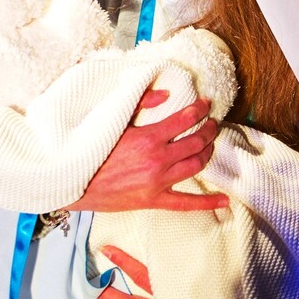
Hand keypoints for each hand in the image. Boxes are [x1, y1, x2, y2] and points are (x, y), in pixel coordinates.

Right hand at [67, 90, 228, 212]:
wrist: (74, 181)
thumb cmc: (92, 148)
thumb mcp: (113, 120)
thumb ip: (141, 103)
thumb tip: (167, 94)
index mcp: (148, 138)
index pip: (185, 119)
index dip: (200, 109)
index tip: (207, 104)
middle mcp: (157, 160)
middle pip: (196, 142)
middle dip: (209, 129)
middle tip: (212, 123)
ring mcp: (158, 182)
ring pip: (196, 165)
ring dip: (208, 152)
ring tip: (211, 144)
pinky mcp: (154, 200)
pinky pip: (186, 203)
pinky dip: (207, 202)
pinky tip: (224, 200)